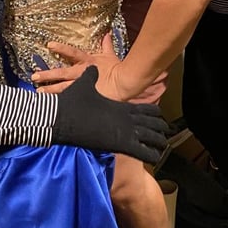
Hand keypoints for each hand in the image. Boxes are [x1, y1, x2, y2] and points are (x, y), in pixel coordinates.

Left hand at [32, 35, 168, 103]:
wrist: (124, 82)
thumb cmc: (117, 68)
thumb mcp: (111, 55)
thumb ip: (106, 45)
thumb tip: (106, 34)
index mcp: (87, 62)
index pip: (71, 52)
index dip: (60, 48)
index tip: (48, 45)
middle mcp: (81, 73)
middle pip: (61, 73)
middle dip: (47, 74)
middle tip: (34, 76)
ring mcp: (82, 86)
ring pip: (62, 88)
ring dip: (50, 90)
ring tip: (38, 93)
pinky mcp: (84, 97)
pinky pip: (71, 100)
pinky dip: (62, 103)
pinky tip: (52, 107)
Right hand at [52, 67, 168, 163]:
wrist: (61, 116)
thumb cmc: (73, 102)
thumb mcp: (84, 84)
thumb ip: (92, 76)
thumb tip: (93, 68)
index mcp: (122, 106)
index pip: (148, 110)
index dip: (156, 116)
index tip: (161, 120)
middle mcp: (127, 118)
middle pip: (154, 124)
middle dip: (161, 130)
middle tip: (167, 135)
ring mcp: (125, 131)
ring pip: (152, 138)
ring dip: (159, 143)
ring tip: (164, 148)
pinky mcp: (119, 144)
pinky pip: (142, 152)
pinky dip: (151, 155)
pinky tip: (156, 158)